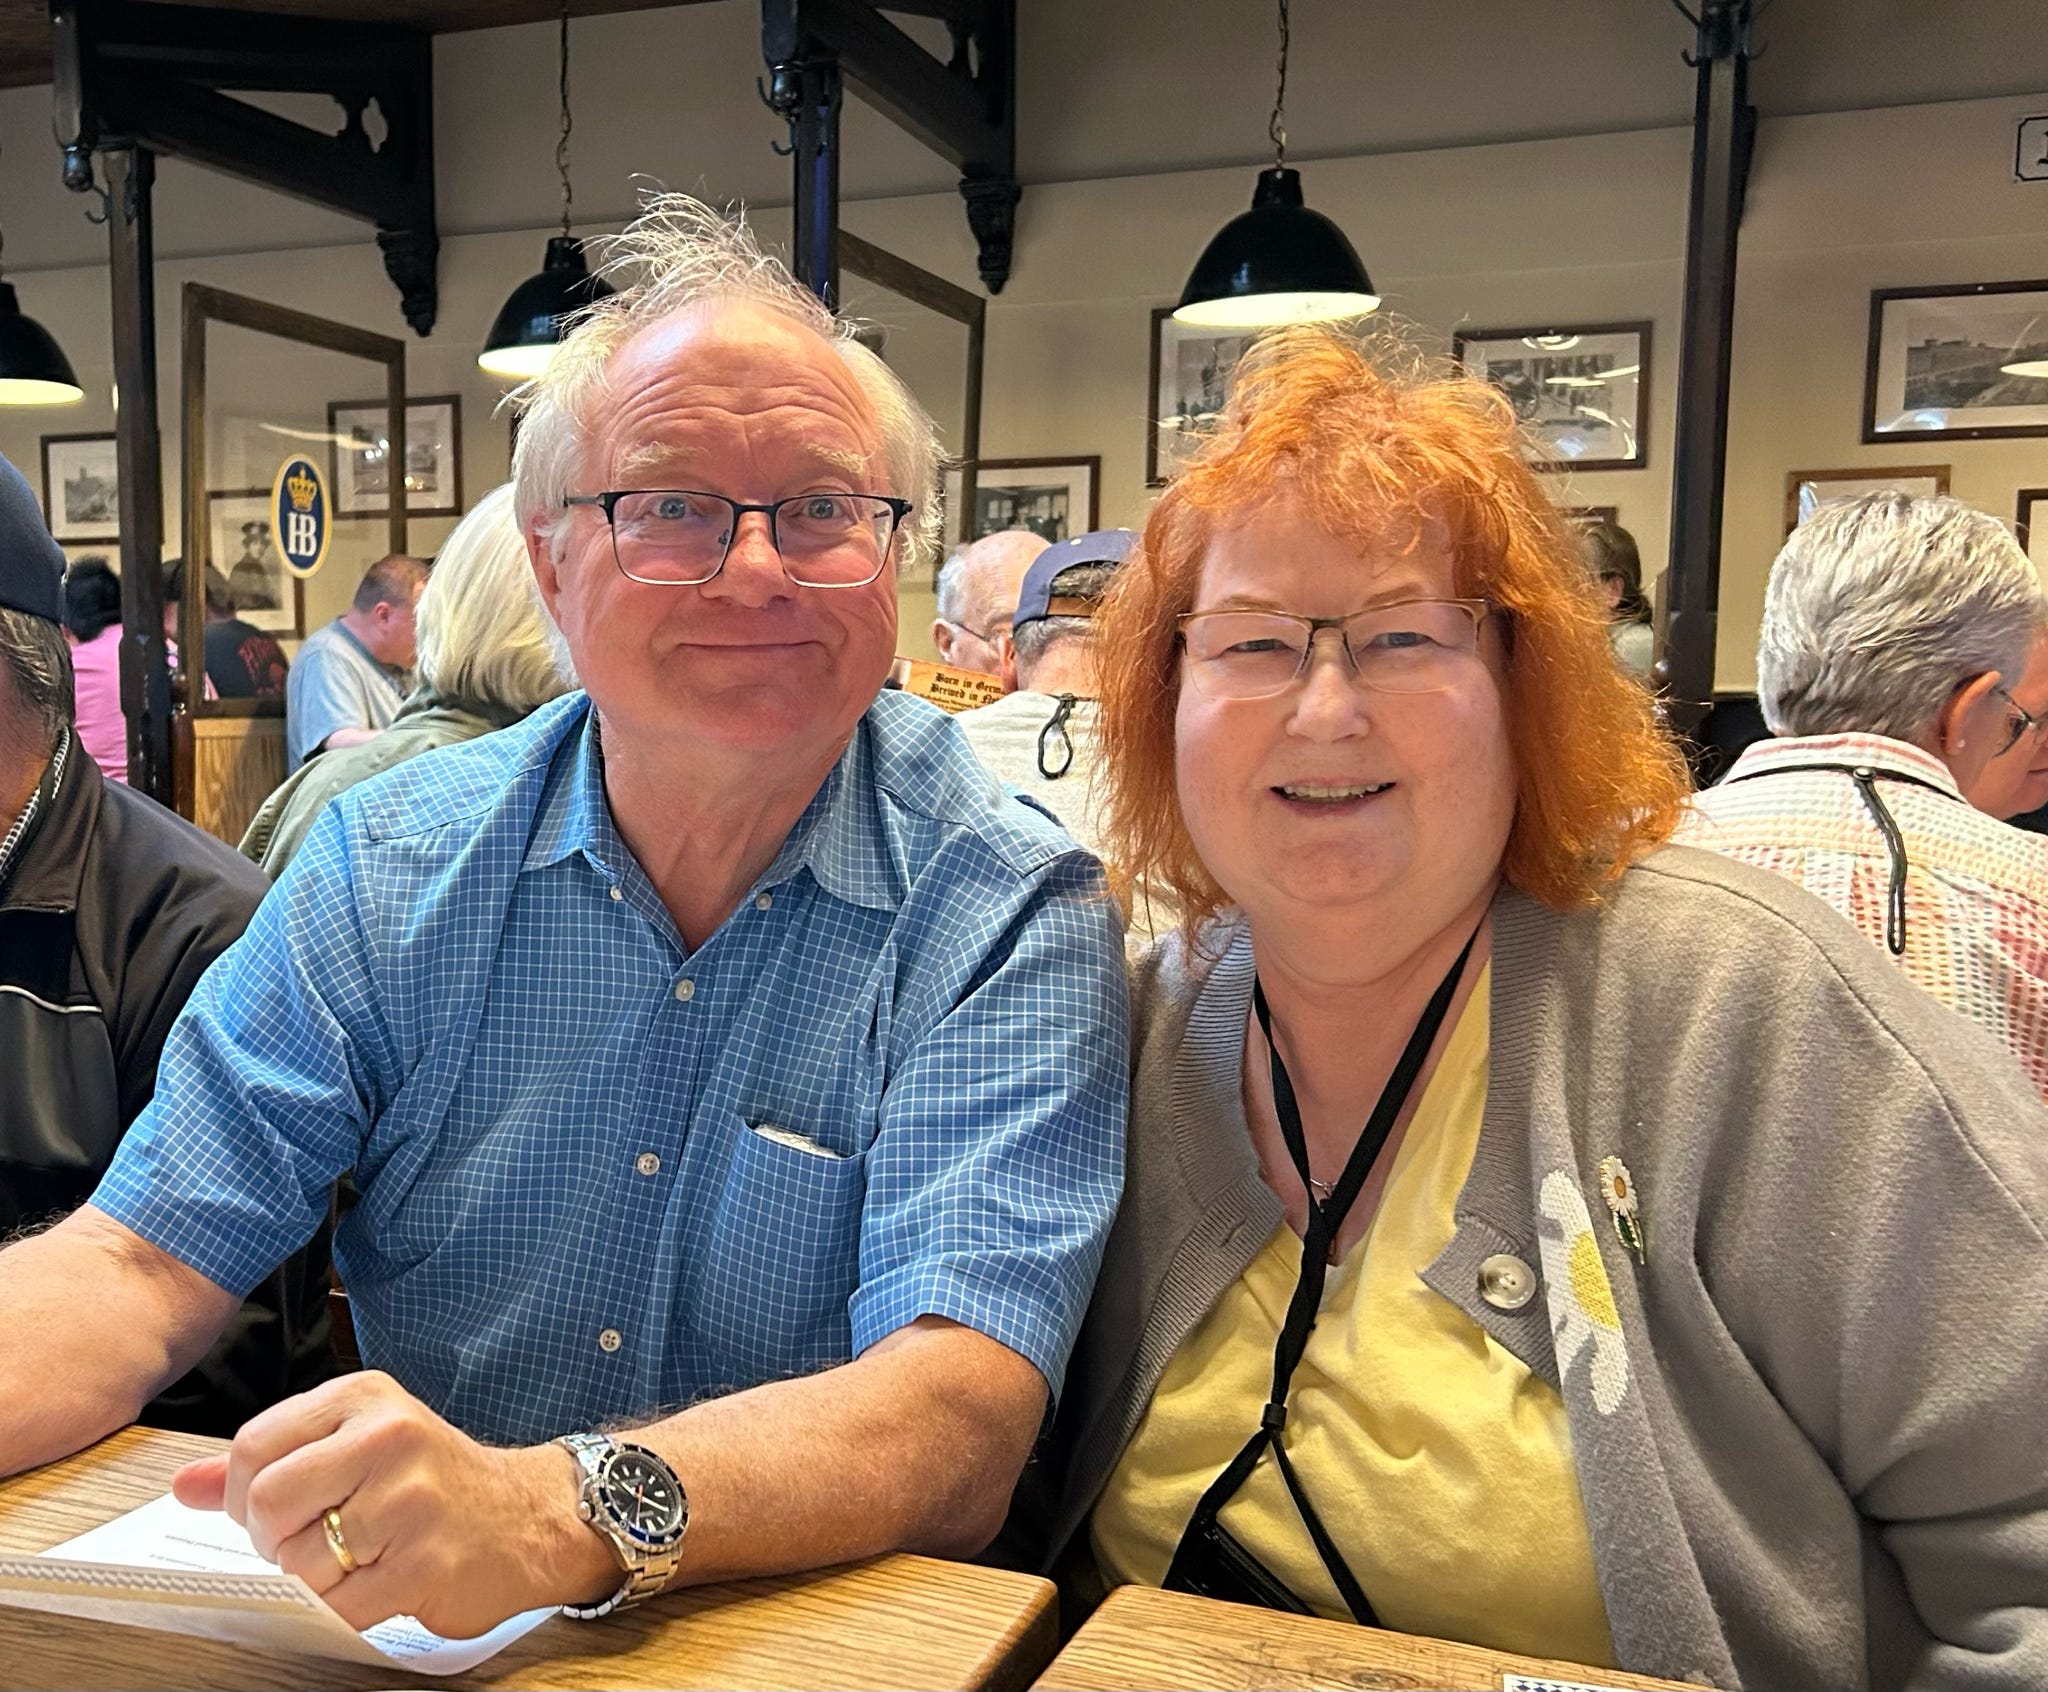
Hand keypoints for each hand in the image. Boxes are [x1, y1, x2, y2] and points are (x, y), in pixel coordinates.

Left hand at [170, 1371, 615, 1637]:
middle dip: (275, 1541)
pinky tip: (378, 1585)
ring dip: (315, 1581)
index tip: (279, 1512)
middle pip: (266, 1503)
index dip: (246, 1497)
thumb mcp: (356, 1446)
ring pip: (298, 1563)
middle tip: (315, 1543)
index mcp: (364, 1397)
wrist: (530, 1518)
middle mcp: (388, 1436)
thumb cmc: (434, 1482)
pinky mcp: (424, 1562)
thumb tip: (183, 1486)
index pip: (252, 1448)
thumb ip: (271, 1462)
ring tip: (359, 1562)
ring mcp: (409, 1499)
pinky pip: (338, 1607)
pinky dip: (344, 1610)